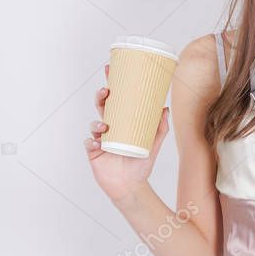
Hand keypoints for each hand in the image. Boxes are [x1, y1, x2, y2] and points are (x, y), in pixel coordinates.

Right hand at [84, 64, 170, 203]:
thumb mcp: (154, 143)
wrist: (132, 186)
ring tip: (105, 125)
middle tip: (107, 91)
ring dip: (97, 121)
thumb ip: (161, 127)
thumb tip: (165, 108)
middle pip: (102, 106)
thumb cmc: (141, 164)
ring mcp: (100, 139)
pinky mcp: (93, 152)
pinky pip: (88, 143)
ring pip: (94, 123)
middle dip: (101, 96)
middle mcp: (109, 127)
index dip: (111, 84)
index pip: (115, 99)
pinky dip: (91, 141)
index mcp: (122, 121)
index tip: (110, 69)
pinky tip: (97, 142)